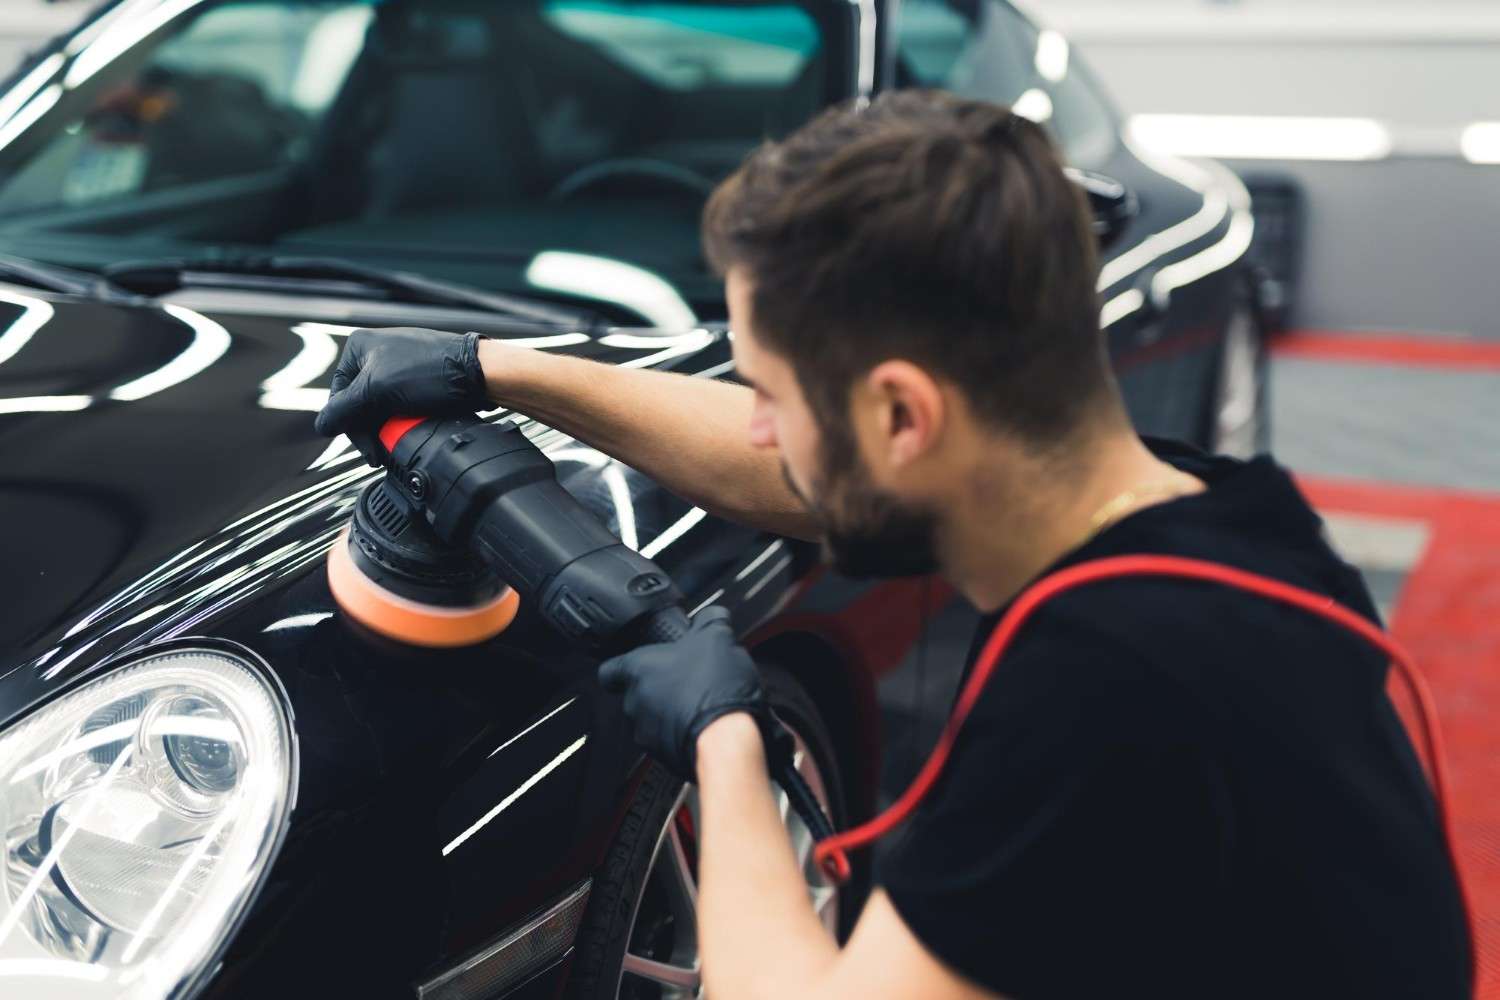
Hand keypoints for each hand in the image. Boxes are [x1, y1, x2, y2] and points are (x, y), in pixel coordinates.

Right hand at [315, 328, 488, 446]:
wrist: (479, 374)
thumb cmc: (430, 372)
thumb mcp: (377, 392)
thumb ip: (345, 410)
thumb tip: (322, 425)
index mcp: (359, 348)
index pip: (339, 395)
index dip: (349, 425)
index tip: (366, 447)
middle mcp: (376, 354)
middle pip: (359, 404)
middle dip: (368, 430)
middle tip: (377, 453)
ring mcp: (398, 367)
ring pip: (380, 408)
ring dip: (384, 430)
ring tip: (392, 447)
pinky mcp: (418, 381)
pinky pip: (401, 406)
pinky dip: (401, 422)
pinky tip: (406, 434)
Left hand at [599, 607, 787, 779]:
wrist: (726, 738)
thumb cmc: (713, 690)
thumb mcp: (717, 637)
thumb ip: (709, 621)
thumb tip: (712, 617)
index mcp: (639, 669)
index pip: (608, 670)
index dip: (620, 667)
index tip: (633, 665)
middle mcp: (635, 702)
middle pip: (636, 694)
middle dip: (659, 688)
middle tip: (685, 680)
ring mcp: (646, 732)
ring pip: (652, 719)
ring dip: (671, 712)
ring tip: (700, 704)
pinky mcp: (663, 757)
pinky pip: (667, 742)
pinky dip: (682, 734)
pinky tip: (705, 725)